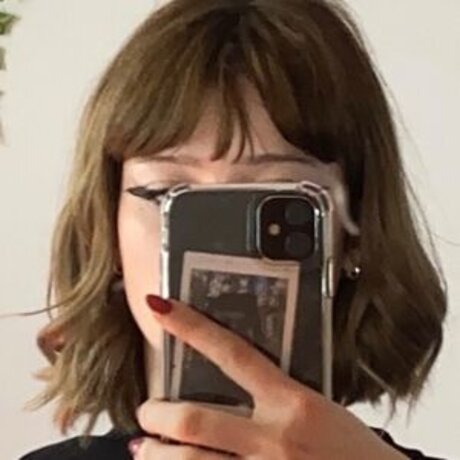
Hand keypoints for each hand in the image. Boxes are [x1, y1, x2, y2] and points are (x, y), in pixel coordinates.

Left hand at [130, 295, 406, 459]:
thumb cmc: (353, 450)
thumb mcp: (319, 409)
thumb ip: (277, 396)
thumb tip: (233, 387)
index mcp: (292, 401)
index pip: (231, 352)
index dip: (191, 326)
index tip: (160, 307)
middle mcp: (274, 437)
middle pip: (194, 420)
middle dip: (157, 415)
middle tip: (147, 412)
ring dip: (155, 455)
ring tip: (144, 448)